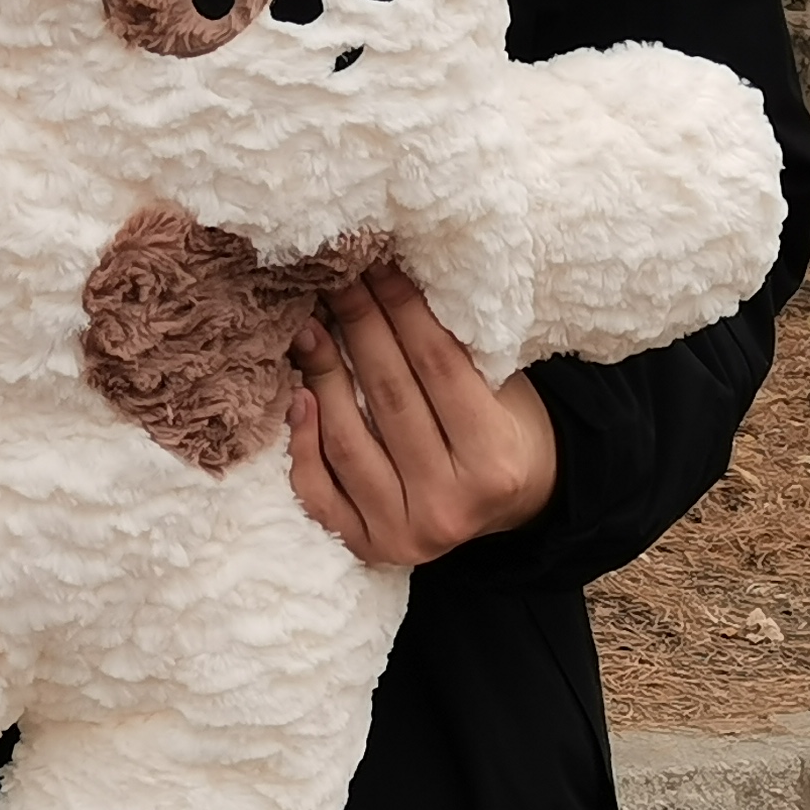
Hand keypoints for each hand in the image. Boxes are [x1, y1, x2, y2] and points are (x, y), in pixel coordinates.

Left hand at [286, 264, 556, 566]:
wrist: (513, 506)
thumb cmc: (504, 430)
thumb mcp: (501, 388)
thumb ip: (455, 350)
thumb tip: (385, 279)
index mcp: (495, 461)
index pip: (436, 366)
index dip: (402, 307)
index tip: (375, 263)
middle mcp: (449, 505)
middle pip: (388, 396)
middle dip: (358, 325)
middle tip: (333, 277)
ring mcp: (404, 533)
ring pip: (347, 440)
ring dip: (321, 373)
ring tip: (307, 324)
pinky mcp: (367, 547)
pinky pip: (319, 493)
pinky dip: (302, 444)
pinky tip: (297, 394)